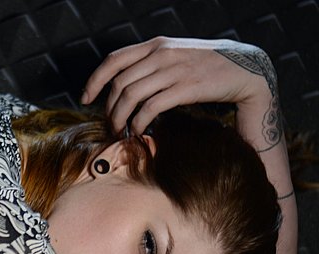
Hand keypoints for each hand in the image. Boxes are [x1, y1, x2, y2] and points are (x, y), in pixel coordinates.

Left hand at [81, 37, 278, 136]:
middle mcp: (162, 54)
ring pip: (131, 96)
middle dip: (109, 108)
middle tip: (110, 125)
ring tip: (121, 131)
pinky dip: (139, 122)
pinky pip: (151, 107)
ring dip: (120, 118)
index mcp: (156, 45)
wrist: (245, 69)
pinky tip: (139, 131)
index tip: (86, 98)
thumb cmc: (206, 67)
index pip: (114, 60)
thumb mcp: (175, 56)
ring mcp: (174, 70)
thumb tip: (123, 85)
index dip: (95, 81)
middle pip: (119, 83)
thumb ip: (151, 64)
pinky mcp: (186, 87)